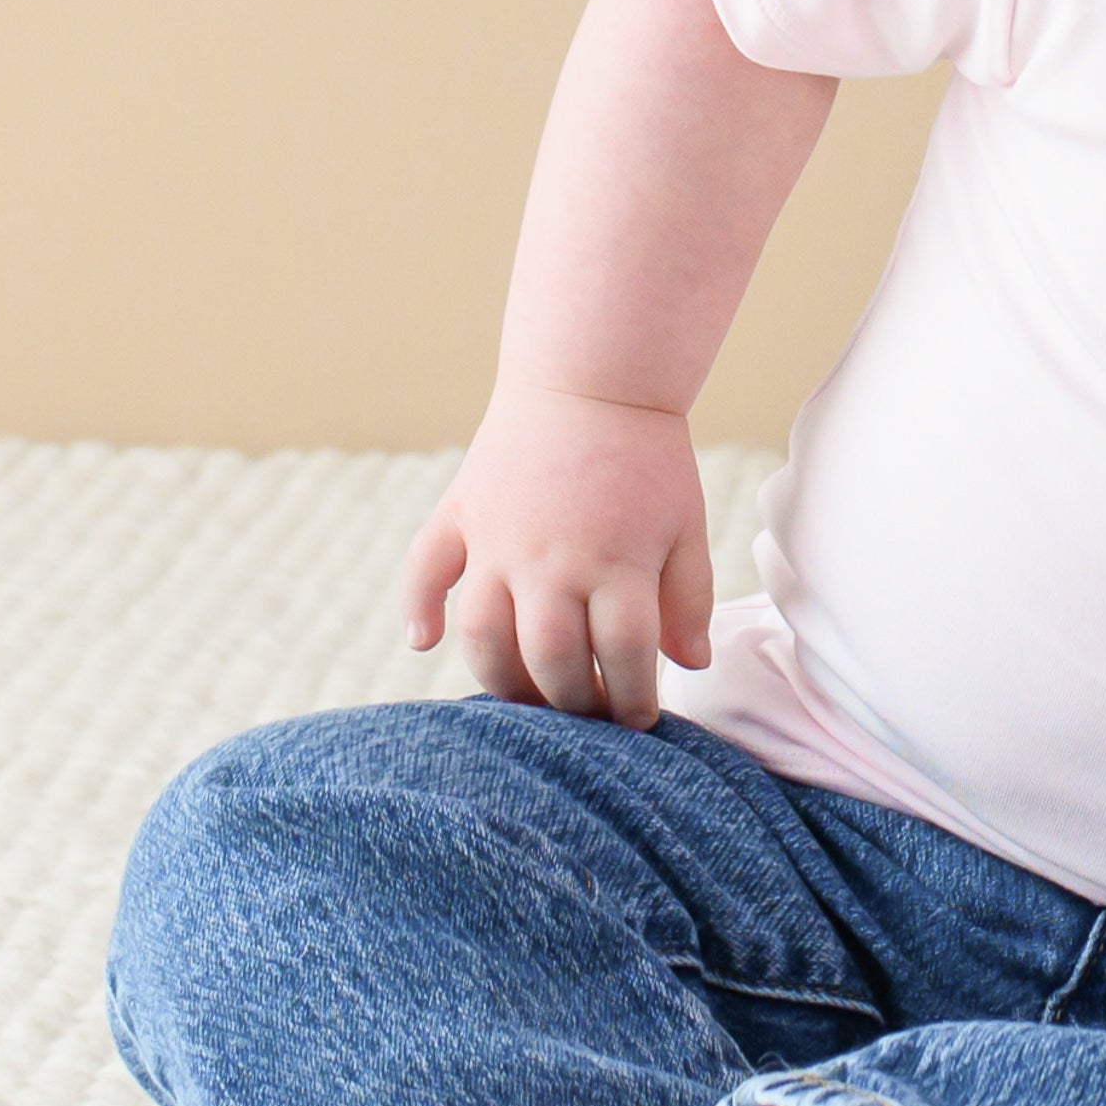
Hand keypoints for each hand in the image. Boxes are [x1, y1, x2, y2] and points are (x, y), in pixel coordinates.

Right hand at [397, 382, 715, 730]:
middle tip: (588, 716)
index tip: (640, 721)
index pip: (624, 653)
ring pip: (483, 634)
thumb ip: (689, 598)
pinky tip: (423, 644)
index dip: (634, 698)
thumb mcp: (686, 526)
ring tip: (529, 699)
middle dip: (572, 702)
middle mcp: (551, 558)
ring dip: (502, 679)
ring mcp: (498, 539)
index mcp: (617, 560)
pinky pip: (423, 569)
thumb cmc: (648, 462)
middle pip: (550, 657)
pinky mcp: (462, 515)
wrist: (592, 384)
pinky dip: (415, 609)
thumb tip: (688, 666)